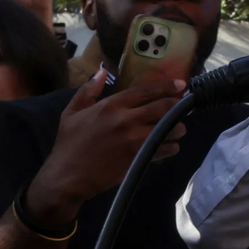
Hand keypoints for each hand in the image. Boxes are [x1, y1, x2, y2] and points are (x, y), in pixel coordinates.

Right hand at [25, 73, 186, 223]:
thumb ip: (87, 91)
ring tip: (175, 130)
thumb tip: (100, 71)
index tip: (180, 85)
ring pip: (170, 129)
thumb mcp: (71, 113)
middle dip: (177, 107)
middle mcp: (126, 119)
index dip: (166, 87)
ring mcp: (134, 139)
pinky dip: (171, 147)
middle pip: (164, 107)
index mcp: (111, 106)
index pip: (145, 90)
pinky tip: (167, 147)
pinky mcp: (139, 157)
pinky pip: (166, 149)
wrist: (67, 176)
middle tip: (181, 108)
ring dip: (177, 129)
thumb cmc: (69, 144)